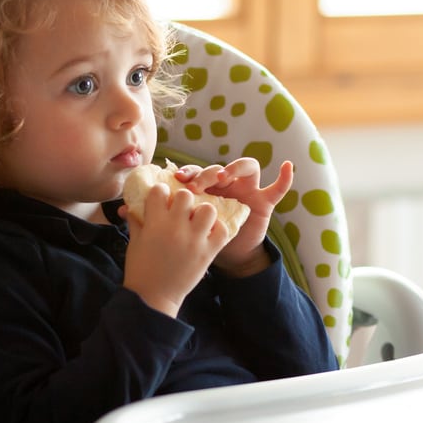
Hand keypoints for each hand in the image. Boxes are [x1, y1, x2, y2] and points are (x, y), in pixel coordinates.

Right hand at [119, 182, 233, 316]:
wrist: (153, 296)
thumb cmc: (140, 268)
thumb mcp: (135, 241)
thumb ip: (135, 221)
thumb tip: (129, 207)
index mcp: (154, 222)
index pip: (160, 191)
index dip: (160, 193)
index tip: (161, 200)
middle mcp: (175, 227)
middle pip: (186, 196)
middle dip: (183, 200)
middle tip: (181, 211)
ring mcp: (194, 240)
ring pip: (208, 209)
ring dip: (203, 213)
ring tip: (197, 222)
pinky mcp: (208, 252)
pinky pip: (222, 230)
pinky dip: (217, 230)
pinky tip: (208, 234)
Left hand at [174, 158, 293, 276]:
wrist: (228, 256)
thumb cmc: (205, 237)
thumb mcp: (188, 224)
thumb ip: (171, 211)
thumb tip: (136, 205)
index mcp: (208, 186)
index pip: (199, 170)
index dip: (189, 172)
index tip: (178, 179)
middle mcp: (228, 184)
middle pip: (220, 168)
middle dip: (207, 173)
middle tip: (196, 186)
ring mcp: (248, 190)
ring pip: (247, 167)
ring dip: (234, 167)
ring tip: (223, 177)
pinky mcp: (264, 202)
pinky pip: (277, 189)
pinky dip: (284, 179)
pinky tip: (287, 166)